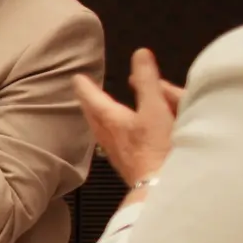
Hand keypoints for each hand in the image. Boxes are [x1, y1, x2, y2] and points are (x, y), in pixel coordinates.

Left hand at [73, 49, 177, 189]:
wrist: (164, 187)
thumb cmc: (159, 150)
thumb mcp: (155, 109)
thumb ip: (147, 82)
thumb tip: (140, 55)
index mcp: (112, 120)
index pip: (93, 98)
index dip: (86, 86)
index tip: (77, 79)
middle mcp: (110, 137)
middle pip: (96, 115)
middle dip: (93, 103)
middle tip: (88, 96)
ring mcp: (119, 153)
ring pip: (109, 129)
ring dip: (109, 118)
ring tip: (108, 112)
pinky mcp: (131, 165)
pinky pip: (124, 142)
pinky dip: (126, 133)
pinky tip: (133, 137)